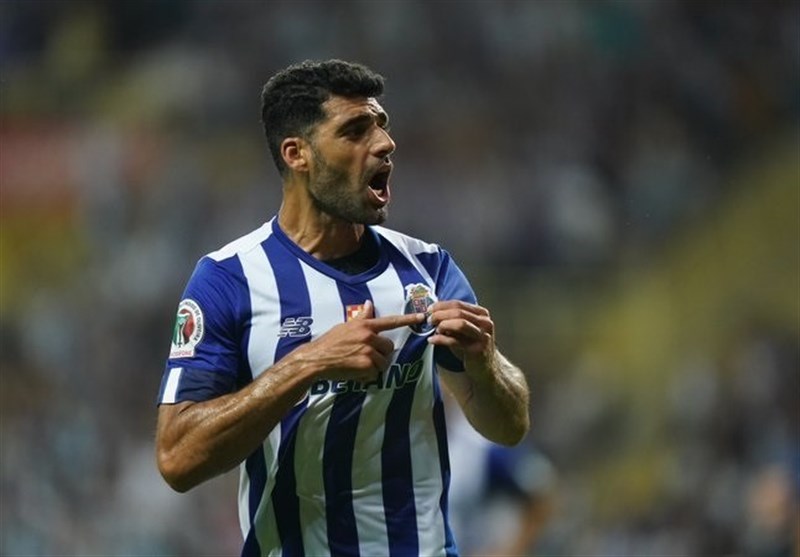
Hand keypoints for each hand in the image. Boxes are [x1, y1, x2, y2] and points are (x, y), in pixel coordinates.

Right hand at [295, 300, 424, 381]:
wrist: (316, 359)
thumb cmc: (329, 342)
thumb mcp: (345, 325)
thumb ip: (361, 317)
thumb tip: (369, 304)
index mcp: (364, 325)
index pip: (390, 321)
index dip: (408, 319)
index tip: (422, 317)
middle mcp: (368, 336)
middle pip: (389, 346)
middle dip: (382, 354)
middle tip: (367, 356)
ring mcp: (368, 351)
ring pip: (383, 361)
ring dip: (375, 366)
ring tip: (359, 365)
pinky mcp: (366, 365)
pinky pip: (375, 373)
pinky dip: (367, 376)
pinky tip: (356, 372)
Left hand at [426, 300, 494, 366]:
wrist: (484, 366)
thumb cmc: (471, 345)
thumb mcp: (465, 329)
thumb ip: (454, 319)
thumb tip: (433, 312)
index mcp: (482, 314)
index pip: (458, 304)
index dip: (441, 306)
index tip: (429, 310)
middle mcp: (485, 323)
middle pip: (458, 312)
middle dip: (440, 315)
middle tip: (429, 320)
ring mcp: (483, 336)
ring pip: (460, 324)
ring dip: (443, 325)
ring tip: (434, 330)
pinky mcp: (477, 350)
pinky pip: (455, 341)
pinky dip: (440, 339)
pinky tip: (431, 340)